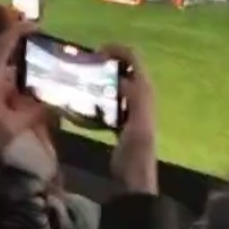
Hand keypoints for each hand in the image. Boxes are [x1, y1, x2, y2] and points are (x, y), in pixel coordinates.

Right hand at [101, 44, 157, 194]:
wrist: (133, 180)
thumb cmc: (136, 151)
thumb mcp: (138, 123)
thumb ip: (134, 96)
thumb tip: (120, 76)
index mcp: (146, 90)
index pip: (134, 57)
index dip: (117, 49)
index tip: (95, 52)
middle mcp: (141, 94)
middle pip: (125, 66)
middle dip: (108, 59)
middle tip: (86, 64)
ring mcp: (131, 107)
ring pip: (117, 80)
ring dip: (103, 75)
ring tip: (83, 77)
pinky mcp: (122, 119)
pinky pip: (111, 97)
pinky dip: (100, 92)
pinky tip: (86, 99)